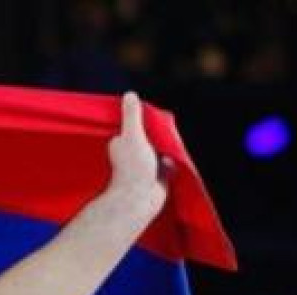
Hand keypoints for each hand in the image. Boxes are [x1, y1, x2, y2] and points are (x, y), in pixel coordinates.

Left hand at [106, 92, 170, 215]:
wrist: (139, 198)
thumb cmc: (132, 167)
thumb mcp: (133, 136)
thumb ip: (132, 116)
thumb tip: (130, 94)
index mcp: (121, 142)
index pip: (135, 125)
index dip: (145, 121)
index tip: (153, 117)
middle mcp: (132, 152)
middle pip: (150, 136)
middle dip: (158, 134)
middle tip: (166, 130)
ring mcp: (145, 164)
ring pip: (160, 149)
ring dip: (167, 147)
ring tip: (170, 144)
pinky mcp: (158, 174)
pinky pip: (169, 162)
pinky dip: (173, 160)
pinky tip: (174, 159)